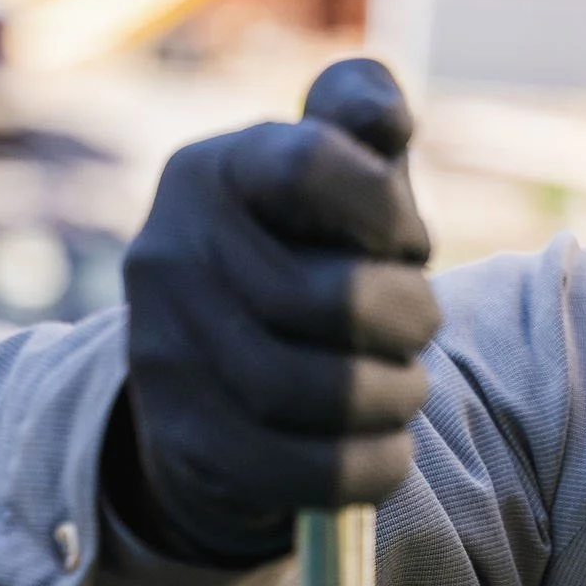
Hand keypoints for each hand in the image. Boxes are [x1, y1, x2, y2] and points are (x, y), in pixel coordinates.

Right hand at [114, 58, 439, 566]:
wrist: (211, 384)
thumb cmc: (302, 258)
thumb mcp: (333, 178)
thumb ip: (360, 116)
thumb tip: (384, 115)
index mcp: (211, 172)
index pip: (308, 164)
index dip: (386, 207)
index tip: (404, 238)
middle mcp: (169, 255)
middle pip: (329, 297)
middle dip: (408, 317)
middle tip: (419, 326)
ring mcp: (166, 356)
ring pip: (317, 392)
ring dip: (395, 394)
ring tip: (405, 386)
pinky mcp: (187, 446)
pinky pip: (307, 470)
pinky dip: (374, 463)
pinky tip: (388, 446)